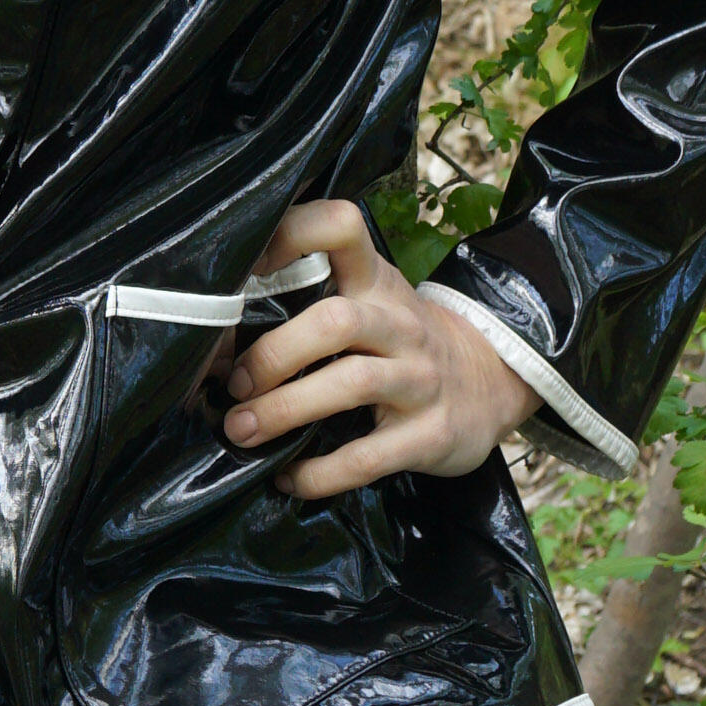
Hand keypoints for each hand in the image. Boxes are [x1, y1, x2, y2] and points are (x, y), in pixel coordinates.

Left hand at [220, 197, 535, 497]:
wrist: (489, 383)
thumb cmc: (401, 342)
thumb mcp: (370, 303)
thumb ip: (310, 305)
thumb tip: (216, 347)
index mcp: (377, 283)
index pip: (342, 227)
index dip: (291, 234)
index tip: (244, 270)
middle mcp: (400, 323)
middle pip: (335, 321)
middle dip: (273, 354)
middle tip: (235, 386)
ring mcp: (420, 378)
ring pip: (351, 383)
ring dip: (285, 410)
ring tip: (242, 431)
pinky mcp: (430, 434)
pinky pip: (367, 457)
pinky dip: (318, 473)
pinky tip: (288, 478)